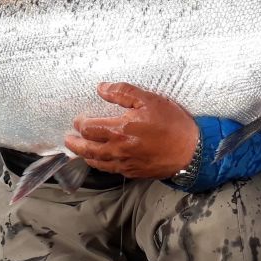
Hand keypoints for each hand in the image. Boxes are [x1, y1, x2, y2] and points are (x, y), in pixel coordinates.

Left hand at [64, 82, 198, 178]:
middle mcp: (118, 149)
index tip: (78, 120)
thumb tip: (101, 88)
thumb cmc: (172, 123)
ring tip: (80, 151)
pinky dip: (102, 165)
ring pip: (98, 162)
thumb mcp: (149, 100)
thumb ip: (123, 93)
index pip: (90, 128)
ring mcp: (126, 163)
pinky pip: (112, 170)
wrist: (192, 150)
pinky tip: (101, 160)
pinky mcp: (134, 172)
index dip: (80, 124)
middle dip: (75, 144)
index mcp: (120, 130)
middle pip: (88, 149)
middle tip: (67, 139)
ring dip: (86, 156)